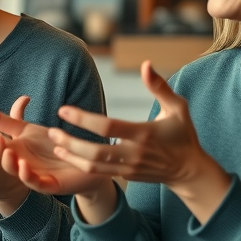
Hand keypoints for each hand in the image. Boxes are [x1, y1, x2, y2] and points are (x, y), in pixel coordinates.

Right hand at [0, 96, 111, 197]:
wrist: (83, 161)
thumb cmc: (52, 143)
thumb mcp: (25, 130)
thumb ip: (1, 119)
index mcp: (14, 151)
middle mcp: (21, 164)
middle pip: (5, 162)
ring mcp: (34, 175)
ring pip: (19, 173)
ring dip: (12, 163)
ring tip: (10, 152)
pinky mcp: (49, 184)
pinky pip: (36, 183)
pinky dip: (28, 175)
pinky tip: (25, 165)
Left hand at [51, 61, 229, 222]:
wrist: (189, 171)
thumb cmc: (183, 135)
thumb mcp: (178, 108)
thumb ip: (160, 87)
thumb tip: (146, 64)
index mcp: (144, 134)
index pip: (107, 127)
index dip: (83, 118)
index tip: (64, 109)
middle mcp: (134, 154)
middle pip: (95, 151)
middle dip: (71, 141)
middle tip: (51, 130)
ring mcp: (129, 168)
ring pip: (93, 166)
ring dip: (71, 155)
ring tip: (54, 142)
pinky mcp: (125, 176)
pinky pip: (98, 173)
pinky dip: (80, 165)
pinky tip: (66, 154)